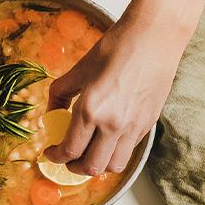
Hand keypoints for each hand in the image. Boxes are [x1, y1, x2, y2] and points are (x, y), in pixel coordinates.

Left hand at [45, 25, 177, 175]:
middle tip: (67, 158)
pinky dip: (115, 152)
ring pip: (113, 166)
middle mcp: (113, 124)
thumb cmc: (117, 46)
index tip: (51, 152)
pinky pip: (129, 150)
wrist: (153, 36)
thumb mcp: (80, 69)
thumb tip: (52, 112)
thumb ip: (60, 94)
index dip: (56, 156)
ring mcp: (133, 126)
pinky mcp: (148, 124)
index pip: (70, 150)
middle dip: (74, 167)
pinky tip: (108, 139)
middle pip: (91, 167)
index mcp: (90, 109)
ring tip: (90, 154)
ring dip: (98, 166)